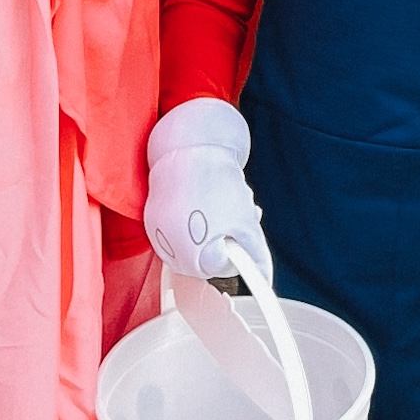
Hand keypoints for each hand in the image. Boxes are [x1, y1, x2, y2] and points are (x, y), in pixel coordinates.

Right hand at [145, 97, 272, 284]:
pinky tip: (208, 198)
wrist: (191, 146)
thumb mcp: (246, 223)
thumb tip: (264, 274)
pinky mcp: (154, 215)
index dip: (240, 254)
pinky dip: (199, 216)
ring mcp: (158, 231)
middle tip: (239, 217)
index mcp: (188, 256)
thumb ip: (255, 254)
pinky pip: (181, 226)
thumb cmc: (214, 183)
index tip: (248, 238)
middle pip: (206, 257)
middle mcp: (167, 248)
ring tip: (225, 202)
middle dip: (228, 238)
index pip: (219, 269)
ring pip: (195, 240)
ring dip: (216, 226)